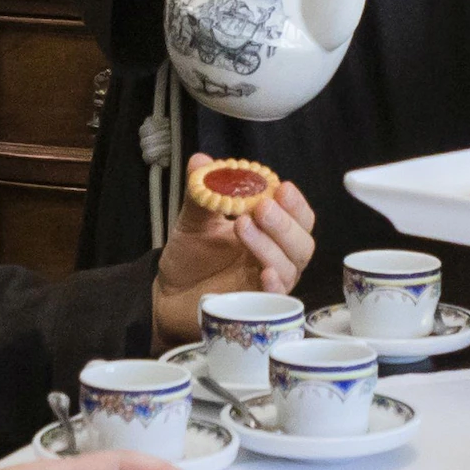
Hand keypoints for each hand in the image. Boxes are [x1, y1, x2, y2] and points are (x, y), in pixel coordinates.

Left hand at [151, 177, 315, 344]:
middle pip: (302, 242)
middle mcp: (275, 258)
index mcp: (268, 233)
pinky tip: (265, 272)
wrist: (167, 295)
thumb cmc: (190, 258)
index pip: (298, 218)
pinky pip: (276, 299)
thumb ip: (202, 192)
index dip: (295, 204)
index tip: (282, 187)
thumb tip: (201, 161)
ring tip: (243, 225)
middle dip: (285, 223)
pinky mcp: (255, 307)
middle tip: (262, 206)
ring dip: (271, 245)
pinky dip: (275, 285)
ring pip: (290, 267)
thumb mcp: (194, 220)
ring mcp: (266, 283)